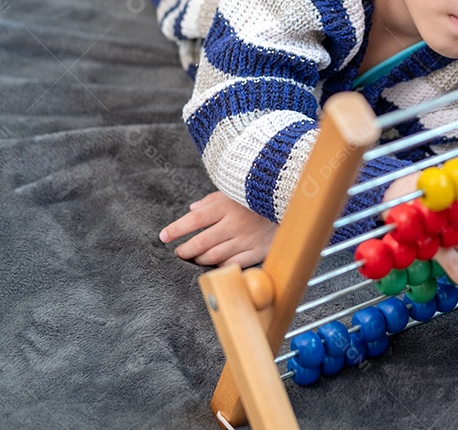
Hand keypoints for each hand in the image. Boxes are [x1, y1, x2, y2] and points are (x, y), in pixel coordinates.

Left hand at [159, 191, 276, 267]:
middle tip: (179, 252)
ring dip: (200, 259)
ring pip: (214, 256)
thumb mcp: (234, 192)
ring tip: (196, 258)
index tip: (164, 236)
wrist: (293, 204)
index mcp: (226, 206)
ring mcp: (246, 240)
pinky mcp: (258, 251)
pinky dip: (221, 266)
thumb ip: (212, 200)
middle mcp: (234, 224)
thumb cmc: (259, 197)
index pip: (194, 220)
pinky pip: (233, 264)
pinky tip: (216, 264)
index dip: (176, 229)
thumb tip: (192, 209)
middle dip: (185, 250)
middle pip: (200, 243)